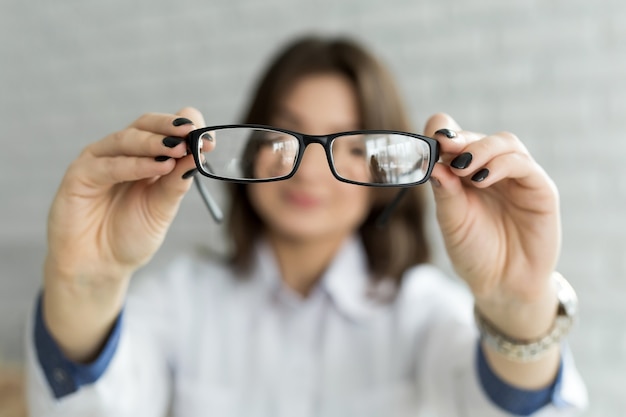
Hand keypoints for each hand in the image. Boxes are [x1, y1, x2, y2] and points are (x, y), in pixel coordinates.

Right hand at [45, 108, 203, 284]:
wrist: (99, 267)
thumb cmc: (130, 236)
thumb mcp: (162, 208)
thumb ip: (177, 180)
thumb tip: (200, 152)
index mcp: (145, 157)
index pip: (165, 130)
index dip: (186, 128)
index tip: (209, 139)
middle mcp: (122, 154)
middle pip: (145, 125)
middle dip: (171, 127)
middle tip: (193, 132)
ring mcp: (99, 161)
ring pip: (127, 140)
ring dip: (155, 142)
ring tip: (178, 148)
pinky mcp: (79, 174)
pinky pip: (109, 165)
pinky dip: (136, 164)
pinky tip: (159, 166)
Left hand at [424, 113, 559, 304]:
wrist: (502, 285)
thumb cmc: (474, 252)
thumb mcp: (451, 222)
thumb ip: (444, 192)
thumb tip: (432, 163)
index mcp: (466, 174)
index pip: (455, 140)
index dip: (442, 133)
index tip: (428, 139)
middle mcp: (492, 170)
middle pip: (479, 137)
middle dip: (459, 139)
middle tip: (443, 146)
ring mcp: (518, 178)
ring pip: (505, 143)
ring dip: (481, 148)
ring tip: (461, 167)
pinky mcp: (540, 190)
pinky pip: (524, 165)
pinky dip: (502, 164)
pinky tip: (482, 178)